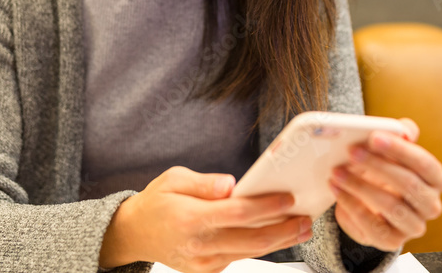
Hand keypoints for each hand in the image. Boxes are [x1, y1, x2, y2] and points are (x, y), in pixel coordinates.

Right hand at [99, 166, 312, 272]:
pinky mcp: (207, 269)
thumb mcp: (173, 179)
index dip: (267, 206)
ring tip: (301, 229)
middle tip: (306, 219)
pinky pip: (240, 257)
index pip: (238, 213)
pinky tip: (277, 235)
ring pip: (250, 252)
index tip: (288, 198)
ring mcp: (204, 261)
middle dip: (283, 229)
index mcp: (191, 218)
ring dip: (279, 241)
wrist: (135, 233)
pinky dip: (261, 247)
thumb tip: (230, 184)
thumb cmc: (156, 201)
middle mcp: (199, 244)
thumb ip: (204, 182)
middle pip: (251, 239)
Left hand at [329, 118, 441, 251]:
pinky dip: (351, 205)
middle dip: (377, 165)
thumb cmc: (384, 171)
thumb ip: (401, 135)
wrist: (372, 204)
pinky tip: (337, 189)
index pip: (425, 164)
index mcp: (436, 179)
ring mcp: (413, 226)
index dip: (400, 149)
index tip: (373, 137)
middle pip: (408, 185)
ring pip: (390, 206)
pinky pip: (372, 226)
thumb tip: (405, 128)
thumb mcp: (392, 151)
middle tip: (351, 151)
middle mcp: (431, 205)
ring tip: (338, 171)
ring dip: (360, 186)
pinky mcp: (392, 241)